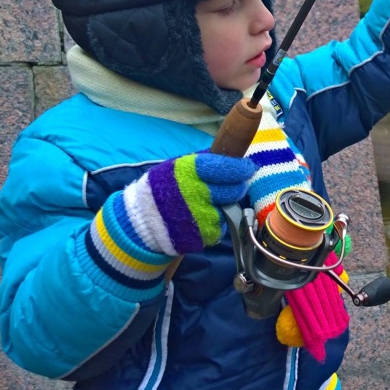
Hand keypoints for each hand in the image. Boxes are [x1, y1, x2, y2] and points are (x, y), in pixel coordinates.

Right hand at [119, 152, 255, 254]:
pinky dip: (216, 223)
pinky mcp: (203, 235)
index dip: (243, 168)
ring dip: (225, 206)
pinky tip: (201, 218)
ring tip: (207, 203)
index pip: (228, 167)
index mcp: (190, 171)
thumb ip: (204, 161)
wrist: (140, 220)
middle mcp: (196, 193)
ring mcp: (200, 216)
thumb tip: (234, 154)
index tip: (249, 167)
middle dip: (236, 186)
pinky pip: (221, 227)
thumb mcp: (177, 166)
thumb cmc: (163, 188)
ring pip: (230, 209)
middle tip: (231, 185)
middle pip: (234, 190)